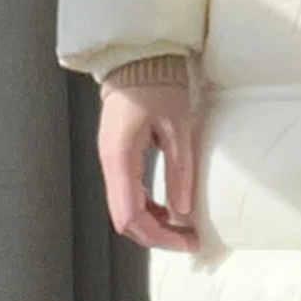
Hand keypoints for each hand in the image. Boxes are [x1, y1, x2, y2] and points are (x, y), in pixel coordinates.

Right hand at [97, 80, 199, 251]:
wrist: (137, 58)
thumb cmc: (157, 85)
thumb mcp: (177, 126)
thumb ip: (179, 170)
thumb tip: (183, 212)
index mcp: (119, 158)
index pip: (131, 216)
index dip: (159, 237)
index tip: (187, 242)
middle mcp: (110, 164)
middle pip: (125, 219)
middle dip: (157, 235)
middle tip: (190, 239)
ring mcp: (112, 161)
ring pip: (126, 208)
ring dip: (153, 223)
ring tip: (184, 227)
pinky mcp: (118, 156)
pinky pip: (129, 192)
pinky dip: (148, 207)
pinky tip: (170, 208)